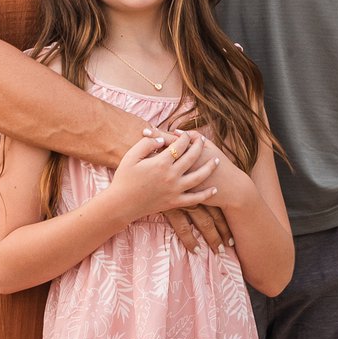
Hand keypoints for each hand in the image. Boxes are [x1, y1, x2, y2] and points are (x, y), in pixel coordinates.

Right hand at [108, 130, 224, 225]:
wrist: (121, 204)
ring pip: (199, 177)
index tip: (186, 134)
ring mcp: (175, 190)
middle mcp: (171, 175)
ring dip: (209, 167)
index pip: (179, 145)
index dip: (185, 137)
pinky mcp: (175, 202)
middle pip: (192, 157)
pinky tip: (214, 189)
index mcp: (161, 162)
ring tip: (216, 160)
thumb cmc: (123, 178)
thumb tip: (162, 138)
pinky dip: (206, 194)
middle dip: (199, 146)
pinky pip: (195, 199)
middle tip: (203, 140)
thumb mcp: (131, 156)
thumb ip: (146, 143)